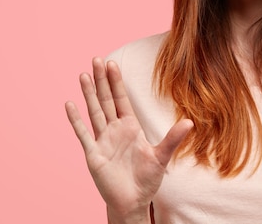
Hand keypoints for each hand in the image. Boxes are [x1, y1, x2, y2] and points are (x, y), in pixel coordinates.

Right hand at [65, 58, 192, 221]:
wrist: (133, 201)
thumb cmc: (146, 179)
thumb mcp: (162, 156)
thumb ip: (173, 138)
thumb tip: (190, 122)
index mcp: (130, 127)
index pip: (121, 99)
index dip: (117, 81)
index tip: (112, 63)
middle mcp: (115, 130)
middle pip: (106, 100)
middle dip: (102, 80)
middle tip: (96, 59)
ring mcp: (103, 141)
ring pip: (94, 112)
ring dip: (88, 94)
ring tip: (83, 75)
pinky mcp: (93, 154)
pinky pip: (83, 134)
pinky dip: (76, 120)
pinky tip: (70, 104)